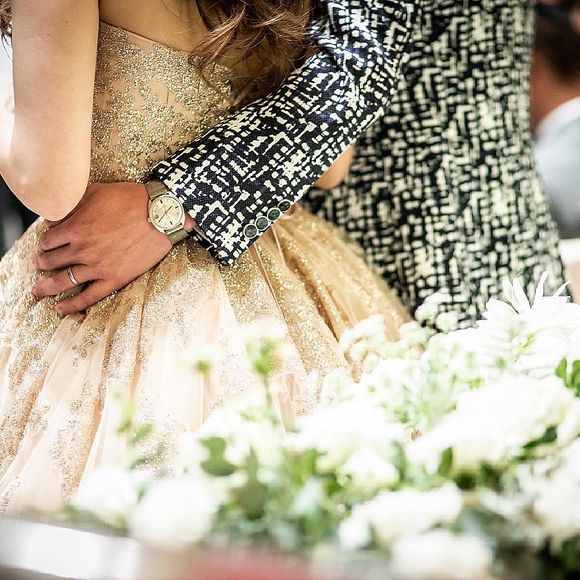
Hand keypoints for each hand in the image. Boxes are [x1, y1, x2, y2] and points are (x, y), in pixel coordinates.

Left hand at [32, 182, 192, 314]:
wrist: (160, 215)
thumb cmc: (130, 200)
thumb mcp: (95, 191)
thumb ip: (72, 202)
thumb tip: (56, 211)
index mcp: (75, 228)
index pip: (48, 239)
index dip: (46, 240)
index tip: (48, 242)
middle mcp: (82, 250)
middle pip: (51, 260)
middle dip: (42, 262)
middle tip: (40, 263)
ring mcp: (97, 267)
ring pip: (63, 281)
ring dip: (47, 286)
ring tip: (39, 289)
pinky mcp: (114, 278)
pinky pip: (88, 297)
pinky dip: (71, 304)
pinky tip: (59, 308)